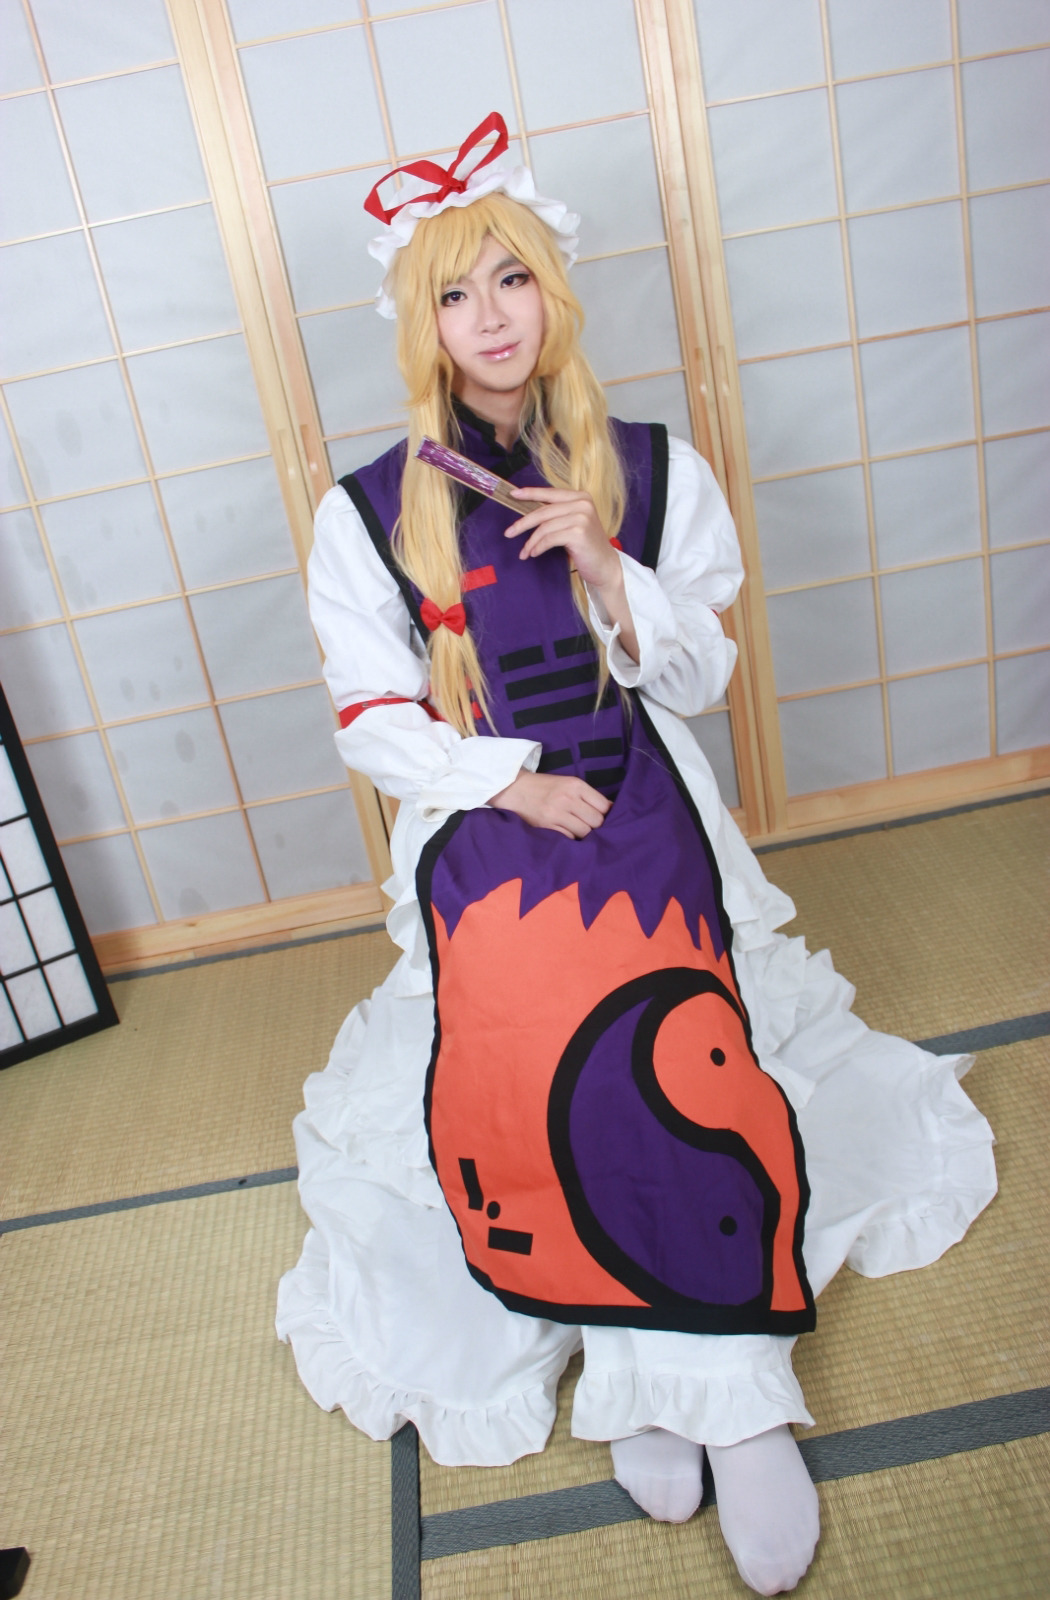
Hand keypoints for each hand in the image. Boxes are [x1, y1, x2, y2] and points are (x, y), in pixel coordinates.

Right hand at [488, 768, 610, 838]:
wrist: (514, 789)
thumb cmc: (545, 787)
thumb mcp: (568, 783)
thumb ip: (587, 796)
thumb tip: (610, 810)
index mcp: (576, 785)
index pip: (604, 806)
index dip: (606, 814)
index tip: (602, 817)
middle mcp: (568, 799)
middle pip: (597, 821)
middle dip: (596, 826)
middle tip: (590, 825)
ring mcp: (556, 814)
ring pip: (585, 832)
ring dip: (584, 834)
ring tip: (578, 830)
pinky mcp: (547, 827)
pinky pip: (569, 838)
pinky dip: (571, 838)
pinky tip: (566, 832)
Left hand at [505, 486, 619, 589]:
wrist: (605, 565)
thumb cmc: (586, 545)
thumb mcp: (574, 523)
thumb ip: (557, 514)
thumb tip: (529, 512)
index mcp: (580, 497)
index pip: (550, 493)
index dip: (530, 493)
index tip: (513, 495)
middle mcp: (582, 504)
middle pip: (543, 511)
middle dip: (523, 523)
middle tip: (509, 533)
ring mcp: (581, 518)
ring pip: (544, 527)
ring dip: (531, 541)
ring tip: (525, 552)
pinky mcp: (578, 534)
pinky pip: (549, 539)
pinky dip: (538, 547)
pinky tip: (534, 553)